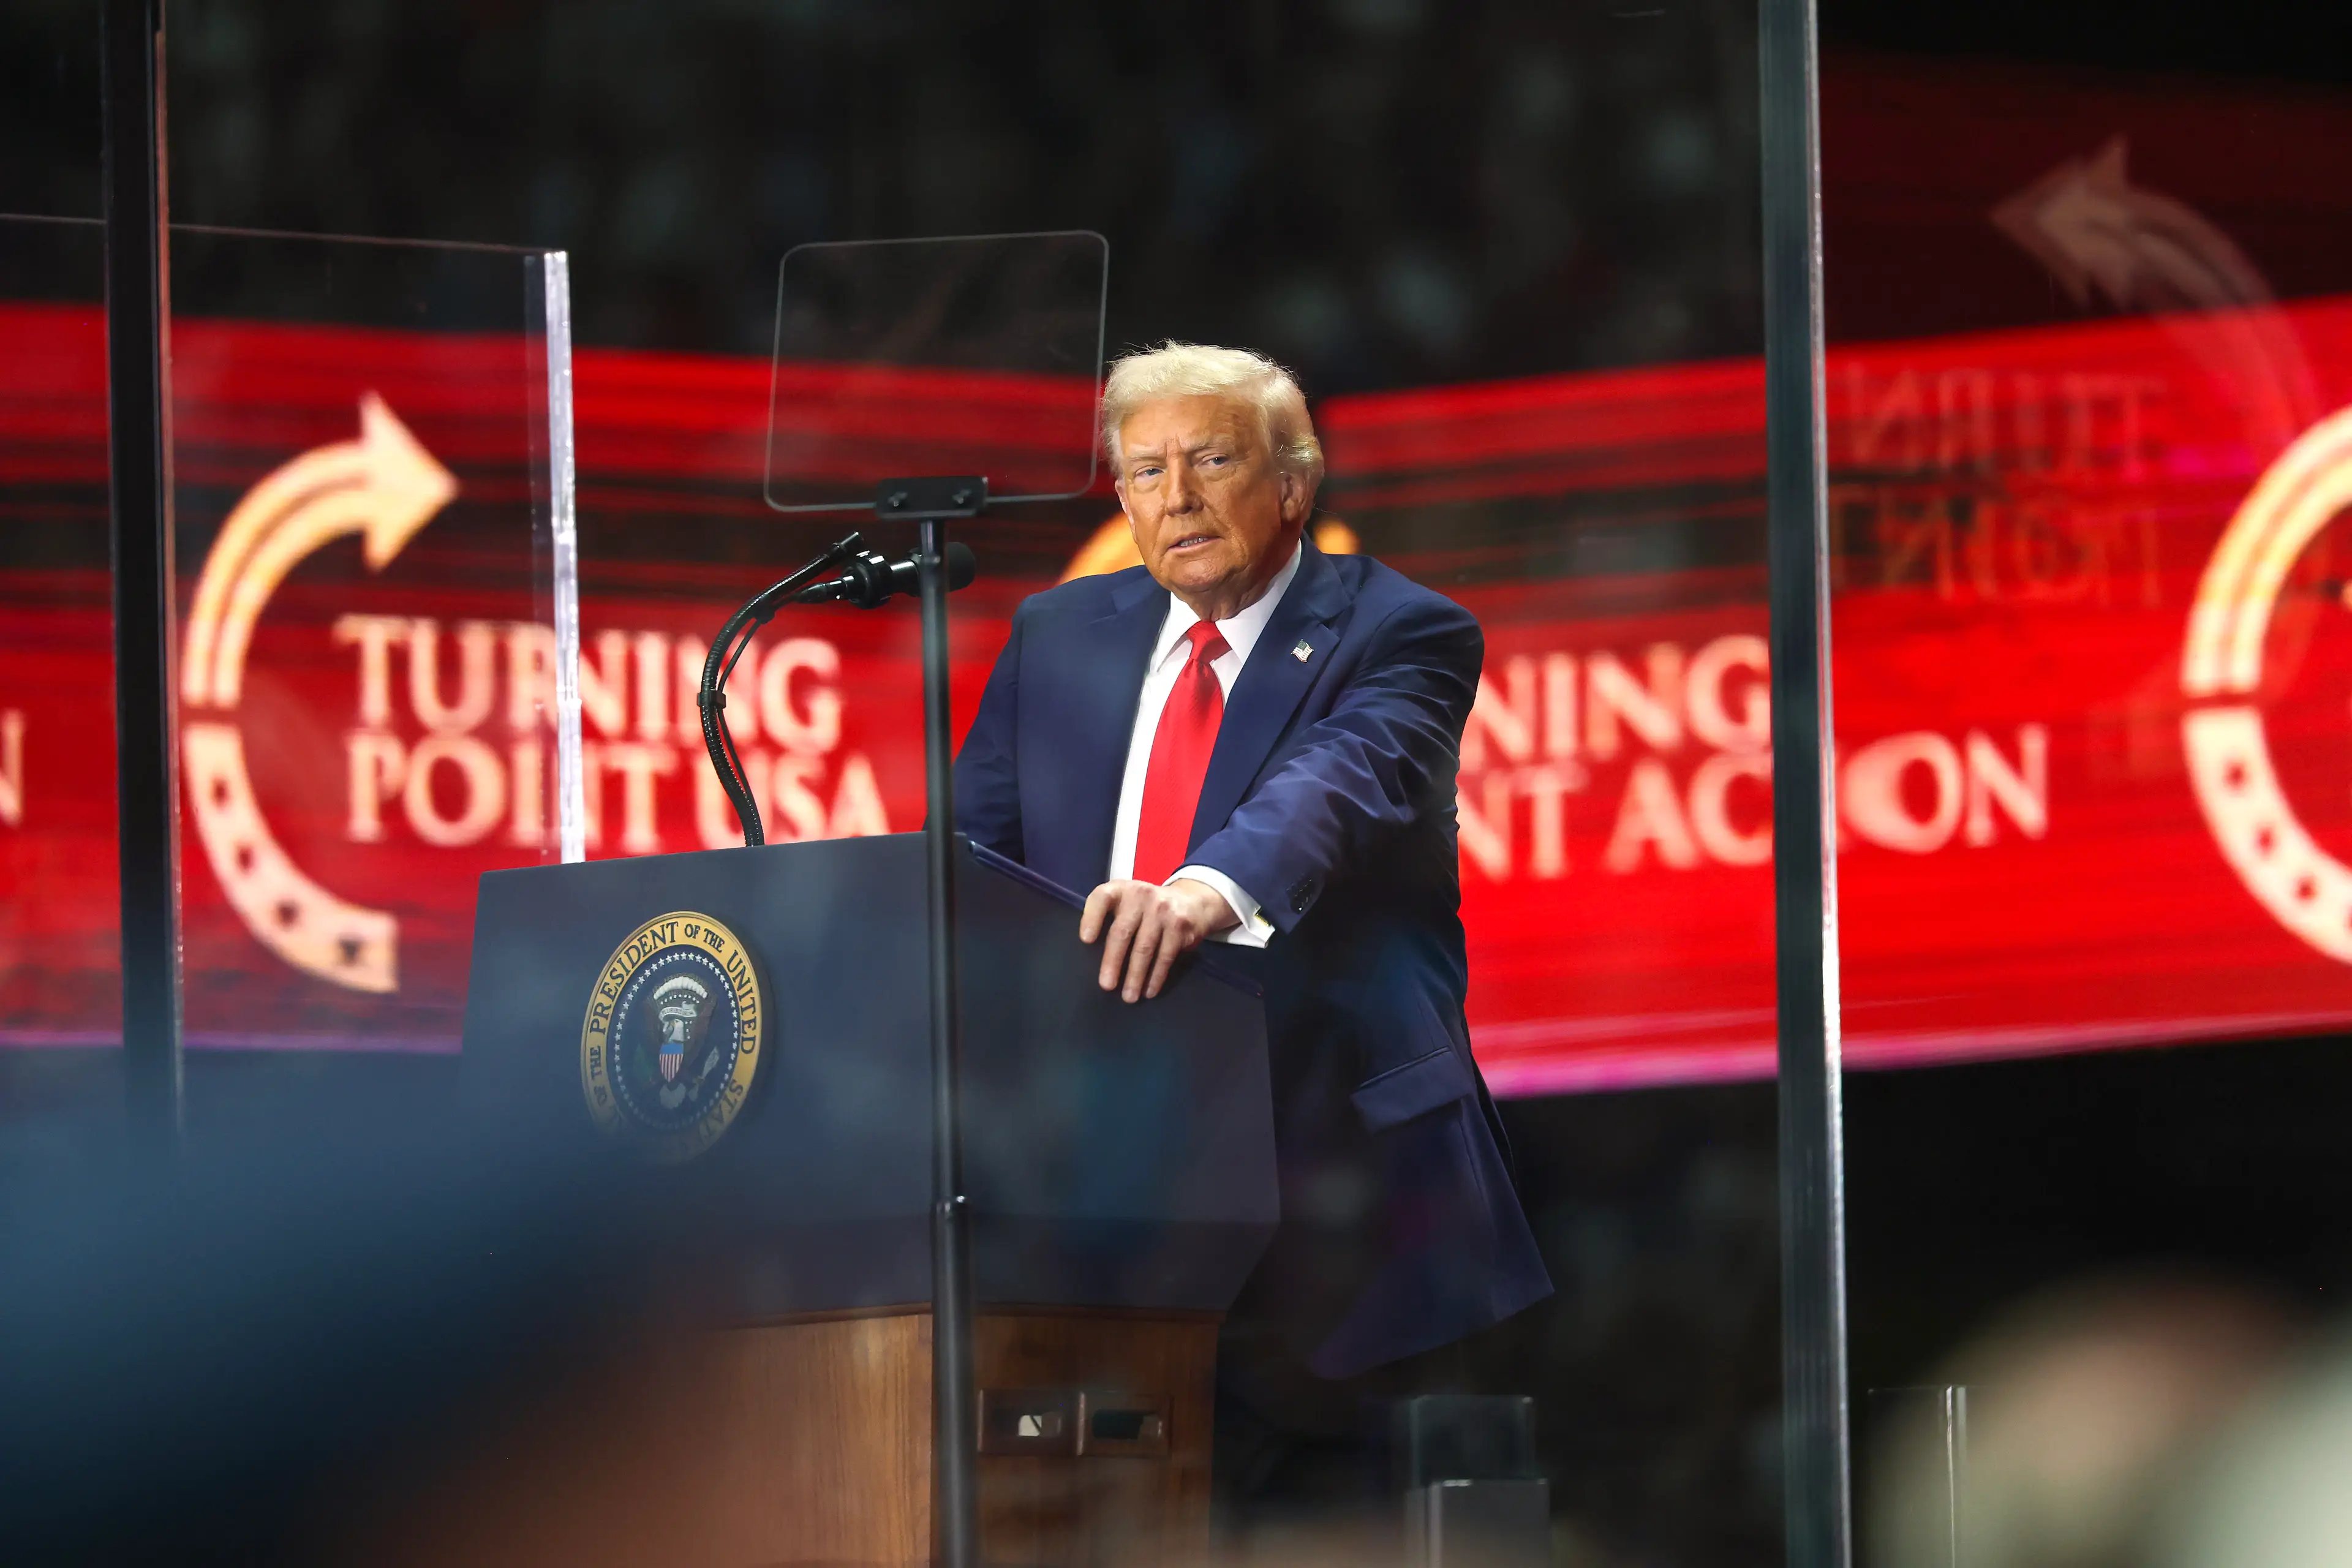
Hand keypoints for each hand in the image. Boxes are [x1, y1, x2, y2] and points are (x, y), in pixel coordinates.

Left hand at [1079, 877, 1238, 1001]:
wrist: (1192, 901)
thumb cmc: (1147, 908)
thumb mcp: (1127, 902)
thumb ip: (1110, 917)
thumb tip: (1090, 957)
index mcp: (1121, 889)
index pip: (1102, 897)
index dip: (1092, 917)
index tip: (1086, 940)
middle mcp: (1141, 895)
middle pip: (1122, 931)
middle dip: (1113, 961)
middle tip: (1106, 985)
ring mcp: (1162, 909)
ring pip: (1144, 948)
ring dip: (1135, 976)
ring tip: (1129, 996)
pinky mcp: (1180, 925)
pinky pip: (1165, 956)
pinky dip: (1156, 976)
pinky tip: (1149, 991)